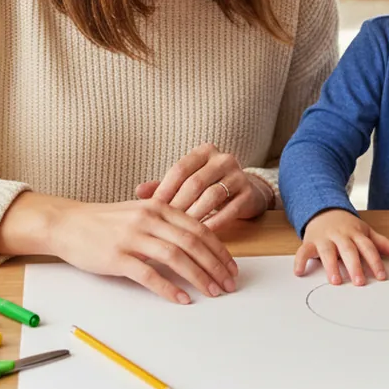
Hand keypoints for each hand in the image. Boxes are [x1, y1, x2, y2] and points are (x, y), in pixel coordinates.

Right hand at [0, 191, 238, 304]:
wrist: (67, 224)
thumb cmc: (104, 222)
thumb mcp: (139, 213)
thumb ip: (166, 224)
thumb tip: (196, 244)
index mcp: (158, 208)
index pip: (199, 229)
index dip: (219, 250)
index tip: (231, 267)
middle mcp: (148, 220)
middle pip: (193, 243)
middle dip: (215, 266)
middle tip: (228, 284)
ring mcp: (132, 238)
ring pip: (176, 258)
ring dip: (199, 277)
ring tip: (212, 292)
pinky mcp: (117, 257)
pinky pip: (149, 274)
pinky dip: (169, 288)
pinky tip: (182, 299)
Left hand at [136, 142, 270, 228]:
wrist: (247, 192)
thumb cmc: (209, 187)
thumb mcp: (187, 183)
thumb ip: (164, 186)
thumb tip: (138, 191)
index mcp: (204, 152)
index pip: (180, 168)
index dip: (165, 188)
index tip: (151, 208)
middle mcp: (223, 159)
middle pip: (195, 183)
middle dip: (178, 205)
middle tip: (163, 225)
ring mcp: (239, 175)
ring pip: (212, 196)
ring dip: (195, 216)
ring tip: (180, 232)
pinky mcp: (250, 194)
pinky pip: (230, 211)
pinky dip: (214, 224)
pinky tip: (201, 236)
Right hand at [293, 209, 388, 286]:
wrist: (323, 209)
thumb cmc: (346, 226)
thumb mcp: (365, 231)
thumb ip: (381, 243)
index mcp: (355, 233)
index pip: (367, 247)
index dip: (374, 261)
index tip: (381, 276)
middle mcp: (340, 235)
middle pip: (348, 250)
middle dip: (354, 265)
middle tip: (359, 282)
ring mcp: (324, 238)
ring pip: (327, 251)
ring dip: (331, 266)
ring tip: (336, 281)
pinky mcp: (310, 241)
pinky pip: (303, 251)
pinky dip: (300, 261)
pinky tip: (299, 272)